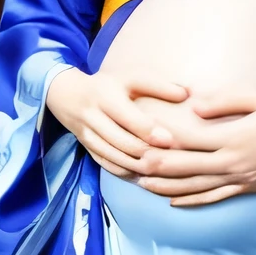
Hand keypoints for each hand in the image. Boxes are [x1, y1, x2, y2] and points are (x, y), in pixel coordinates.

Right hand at [45, 67, 188, 177]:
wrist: (67, 95)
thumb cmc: (108, 85)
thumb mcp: (131, 78)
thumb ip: (158, 86)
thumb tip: (187, 94)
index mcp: (105, 96)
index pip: (128, 118)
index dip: (149, 131)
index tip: (169, 141)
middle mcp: (93, 116)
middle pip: (120, 141)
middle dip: (145, 154)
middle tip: (169, 162)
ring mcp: (87, 135)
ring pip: (112, 156)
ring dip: (136, 167)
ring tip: (159, 172)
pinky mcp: (86, 147)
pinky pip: (105, 164)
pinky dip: (123, 172)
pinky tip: (142, 177)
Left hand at [134, 89, 255, 205]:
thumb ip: (224, 101)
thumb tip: (193, 106)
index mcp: (234, 138)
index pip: (192, 141)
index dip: (165, 143)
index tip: (141, 140)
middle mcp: (234, 162)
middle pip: (188, 167)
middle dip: (159, 167)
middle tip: (133, 164)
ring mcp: (239, 179)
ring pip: (197, 187)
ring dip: (168, 187)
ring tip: (143, 184)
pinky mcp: (244, 189)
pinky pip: (214, 197)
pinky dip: (192, 200)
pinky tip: (173, 201)